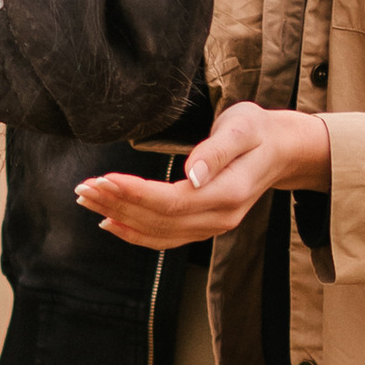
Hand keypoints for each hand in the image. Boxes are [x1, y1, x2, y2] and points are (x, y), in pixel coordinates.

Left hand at [74, 100, 330, 247]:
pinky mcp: (204, 226)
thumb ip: (217, 150)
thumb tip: (194, 173)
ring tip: (87, 201)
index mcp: (228, 194)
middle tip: (83, 188)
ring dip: (120, 218)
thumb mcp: (242, 127)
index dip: (134, 193)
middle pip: (159, 220)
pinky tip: (110, 223)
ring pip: (158, 232)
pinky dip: (135, 233)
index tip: (104, 178)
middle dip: (117, 204)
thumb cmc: (259, 131)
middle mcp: (220, 218)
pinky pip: (165, 238)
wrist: (281, 150)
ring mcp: (212, 227)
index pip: (171, 200)